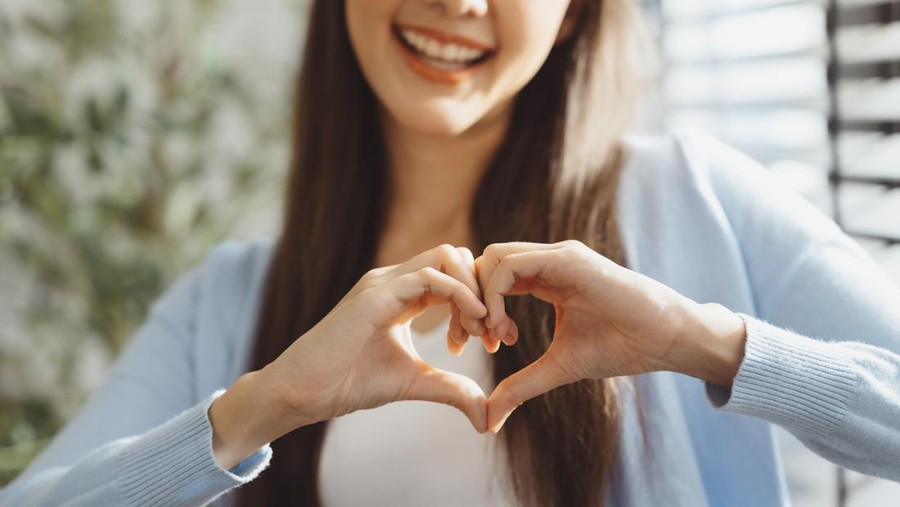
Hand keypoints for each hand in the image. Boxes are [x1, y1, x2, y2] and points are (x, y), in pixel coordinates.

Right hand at [262, 244, 495, 432]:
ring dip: (475, 291)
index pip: (456, 274)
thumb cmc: (349, 381)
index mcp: (404, 293)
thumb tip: (486, 416)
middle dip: (484, 291)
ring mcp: (384, 283)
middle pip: (457, 256)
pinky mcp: (375, 295)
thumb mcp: (414, 381)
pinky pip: (429, 277)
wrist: (303, 391)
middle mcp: (395, 279)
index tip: (491, 341)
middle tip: (491, 335)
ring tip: (481, 332)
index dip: (481, 302)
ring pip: (447, 257)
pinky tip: (468, 327)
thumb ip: (450, 388)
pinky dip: (459, 295)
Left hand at [475, 240, 742, 431]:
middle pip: (485, 263)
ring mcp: (558, 256)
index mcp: (545, 277)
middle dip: (470, 301)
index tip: (481, 345)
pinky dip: (495, 295)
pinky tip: (505, 328)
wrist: (666, 339)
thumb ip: (521, 385)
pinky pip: (511, 265)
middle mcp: (548, 260)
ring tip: (497, 337)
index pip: (493, 277)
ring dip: (481, 298)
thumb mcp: (558, 367)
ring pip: (493, 259)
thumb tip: (488, 419)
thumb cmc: (621, 347)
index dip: (476, 309)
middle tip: (477, 340)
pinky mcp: (567, 260)